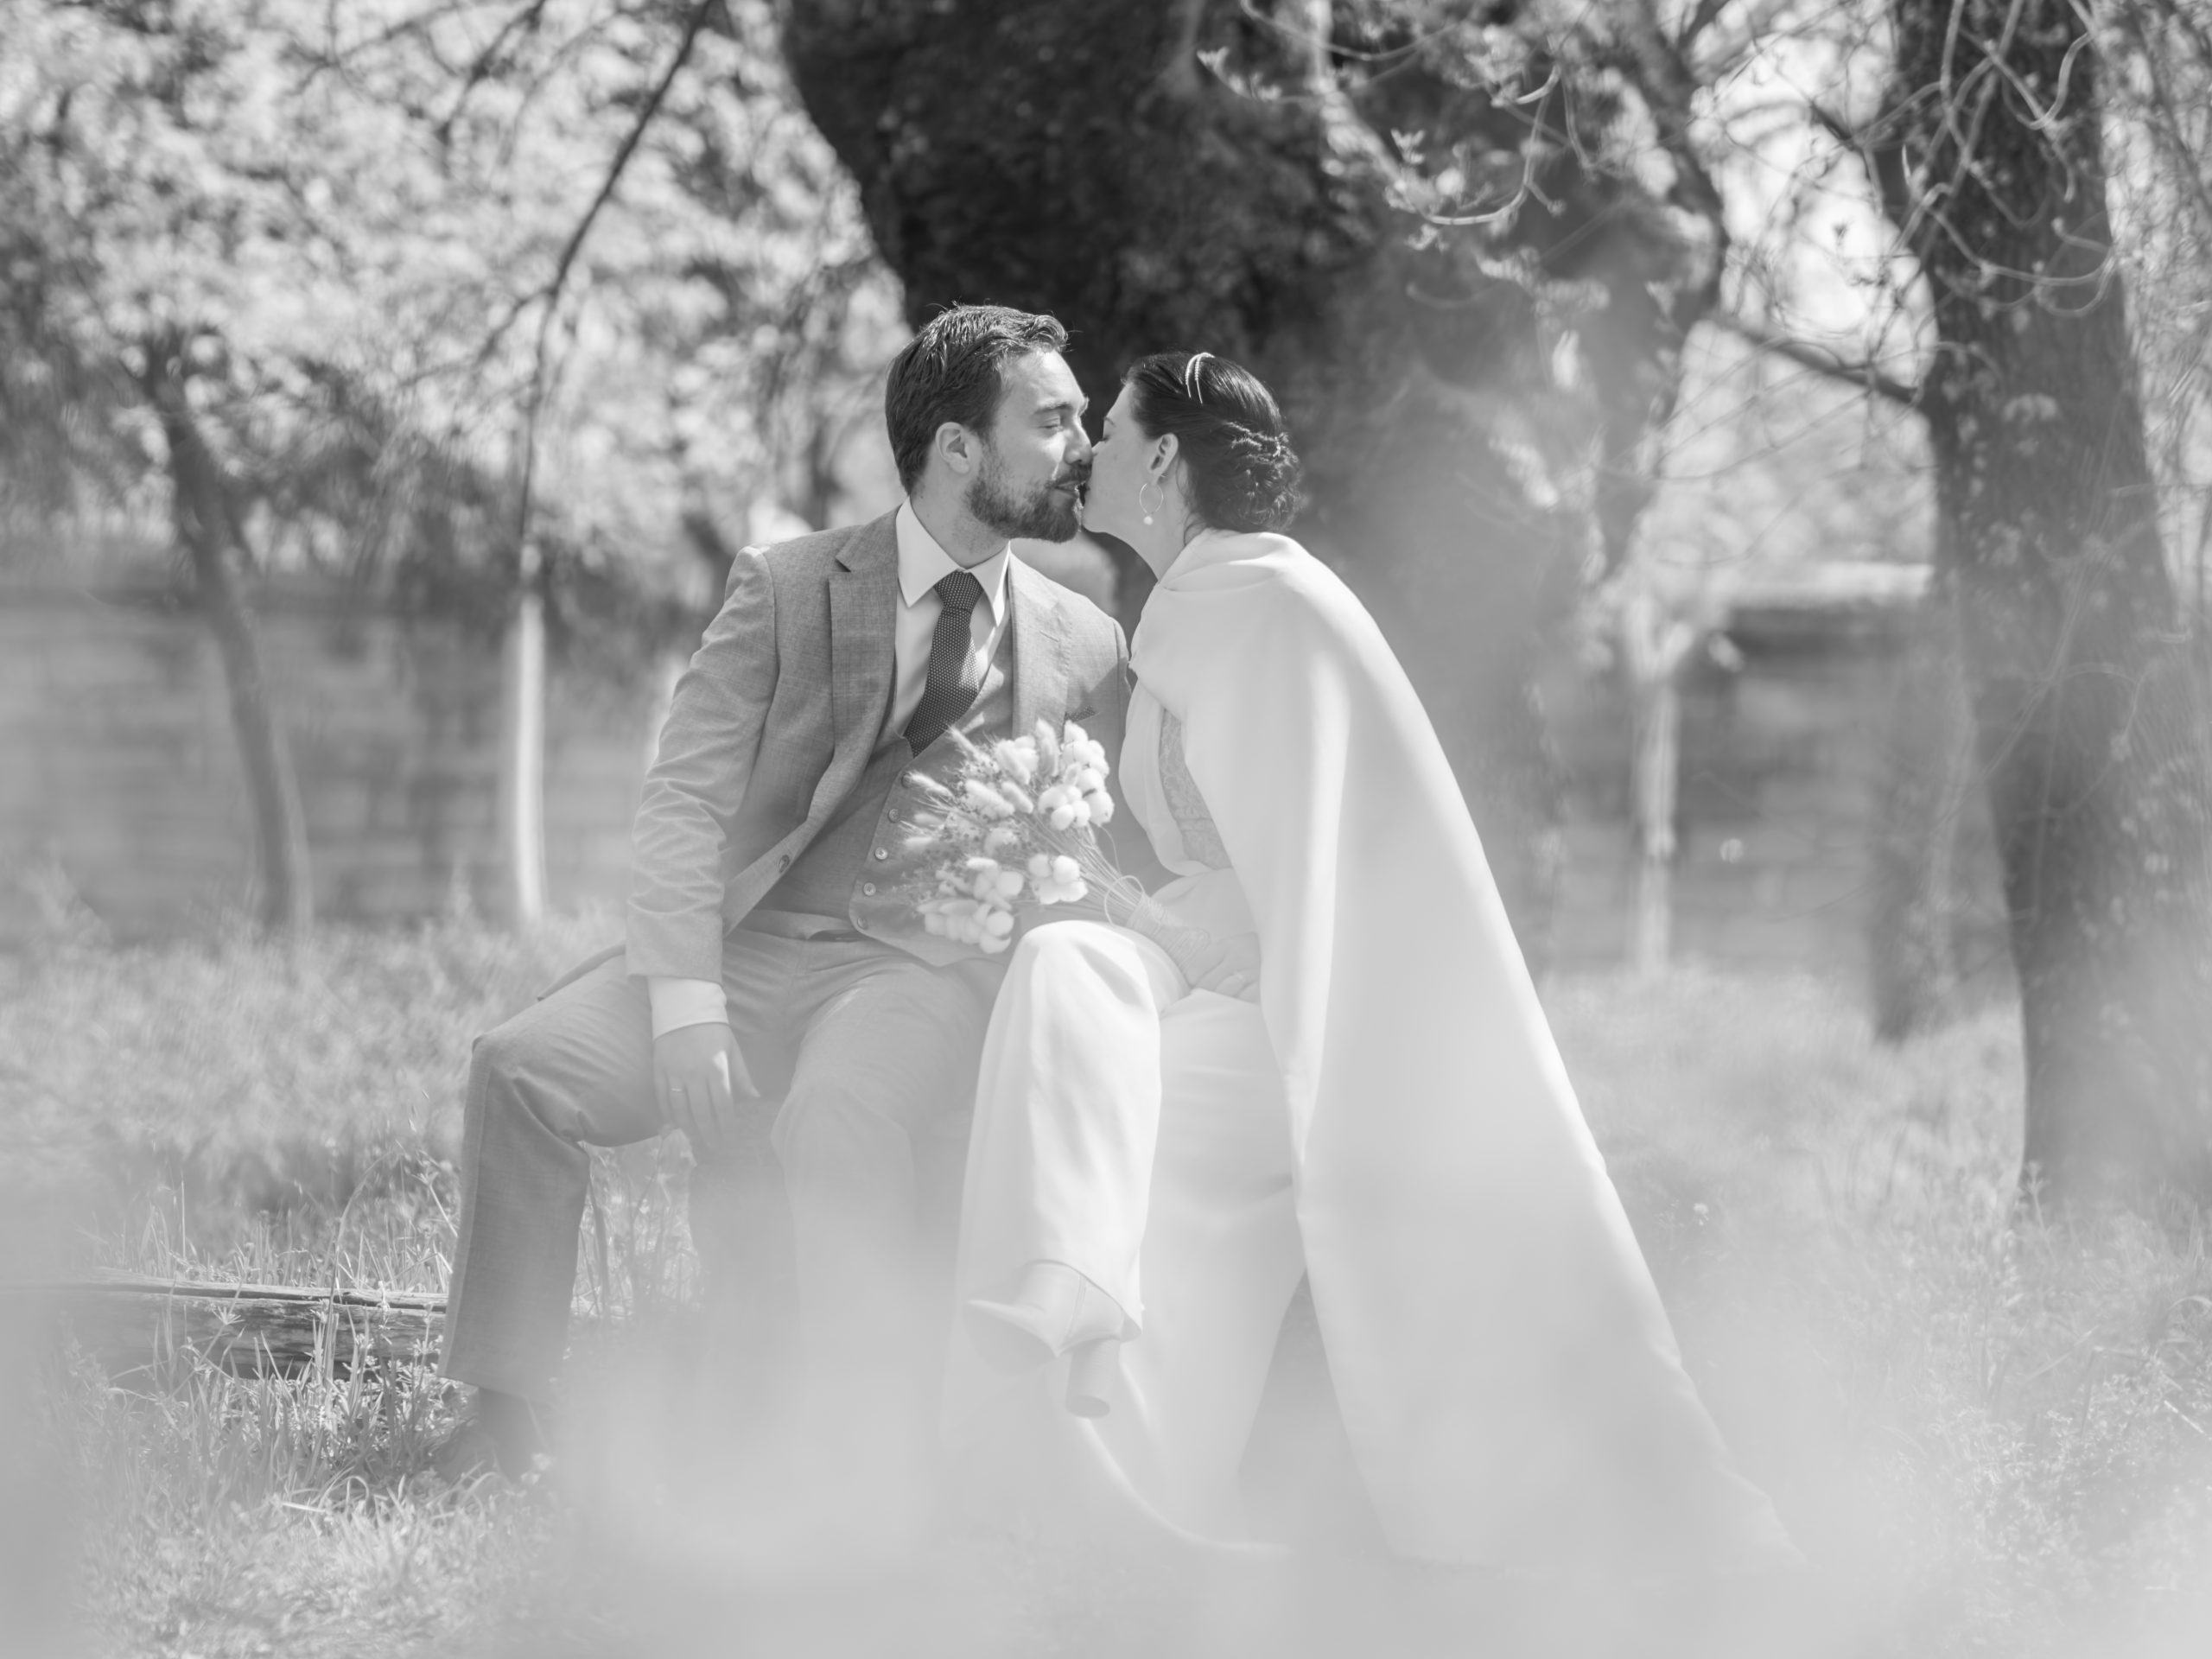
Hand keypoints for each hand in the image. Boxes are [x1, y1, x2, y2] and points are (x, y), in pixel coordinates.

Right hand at [653, 1021, 758, 1157]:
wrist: (684, 1009)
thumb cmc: (714, 1030)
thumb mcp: (732, 1049)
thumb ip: (742, 1076)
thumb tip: (755, 1098)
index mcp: (717, 1068)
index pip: (723, 1105)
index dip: (726, 1125)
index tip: (729, 1139)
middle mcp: (695, 1073)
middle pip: (701, 1112)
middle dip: (708, 1133)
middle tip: (713, 1148)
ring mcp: (674, 1073)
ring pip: (680, 1109)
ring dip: (688, 1128)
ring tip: (695, 1140)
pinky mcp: (659, 1070)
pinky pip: (662, 1097)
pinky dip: (667, 1113)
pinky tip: (674, 1124)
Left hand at [1180, 931, 1261, 1002]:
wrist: (1283, 947)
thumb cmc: (1251, 951)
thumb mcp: (1233, 946)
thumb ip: (1216, 959)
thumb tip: (1194, 980)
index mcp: (1227, 946)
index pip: (1200, 964)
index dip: (1193, 978)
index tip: (1193, 983)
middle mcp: (1238, 957)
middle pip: (1209, 982)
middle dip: (1203, 992)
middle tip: (1203, 997)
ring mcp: (1251, 971)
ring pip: (1223, 991)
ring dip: (1218, 998)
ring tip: (1218, 1000)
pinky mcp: (1263, 984)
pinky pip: (1242, 998)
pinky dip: (1236, 1002)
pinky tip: (1236, 1001)